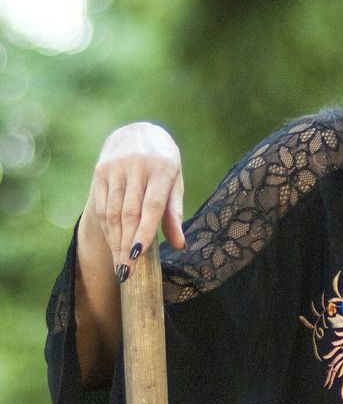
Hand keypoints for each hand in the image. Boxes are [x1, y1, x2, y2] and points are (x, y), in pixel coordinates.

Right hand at [89, 121, 185, 280]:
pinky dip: (106, 228)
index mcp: (162, 168)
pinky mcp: (100, 170)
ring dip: (115, 241)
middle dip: (126, 245)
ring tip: (120, 265)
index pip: (153, 206)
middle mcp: (137, 166)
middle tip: (126, 272)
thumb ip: (175, 213)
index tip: (138, 256)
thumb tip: (179, 245)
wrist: (138, 131)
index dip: (145, 232)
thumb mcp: (175, 183)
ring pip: (112, 211)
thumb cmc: (164, 164)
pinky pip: (101, 205)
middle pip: (129, 213)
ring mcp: (116, 167)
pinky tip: (112, 245)